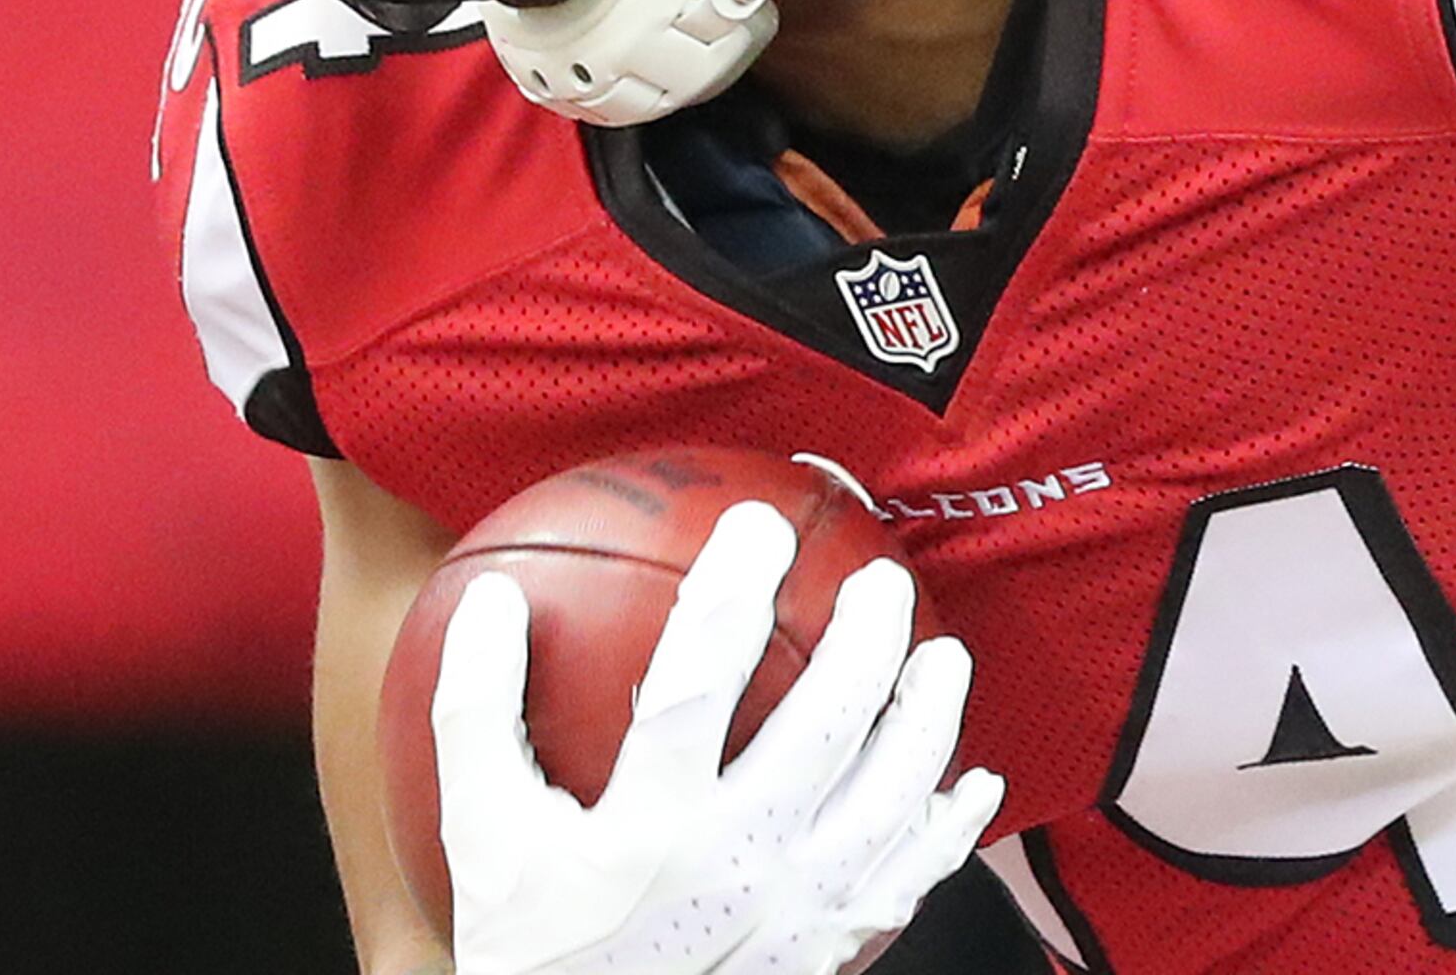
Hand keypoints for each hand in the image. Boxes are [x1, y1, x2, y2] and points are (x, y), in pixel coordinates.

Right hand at [434, 501, 1006, 974]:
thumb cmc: (531, 946)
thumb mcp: (483, 836)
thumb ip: (481, 716)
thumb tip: (490, 599)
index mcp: (646, 827)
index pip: (697, 681)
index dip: (730, 591)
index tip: (754, 523)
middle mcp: (733, 866)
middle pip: (825, 729)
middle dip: (867, 639)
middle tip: (881, 579)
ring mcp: (794, 915)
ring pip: (893, 798)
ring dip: (930, 719)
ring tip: (945, 655)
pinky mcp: (827, 951)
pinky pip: (909, 883)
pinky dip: (949, 832)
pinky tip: (974, 786)